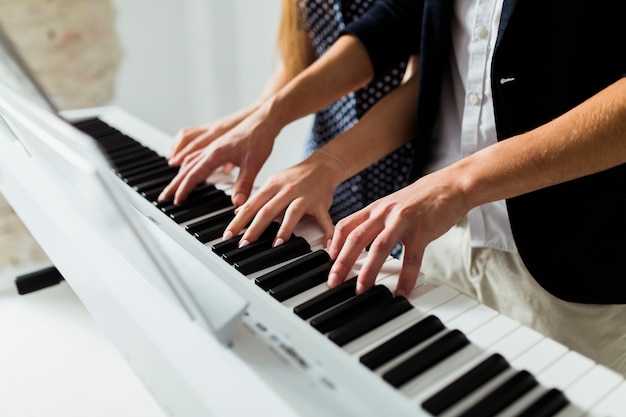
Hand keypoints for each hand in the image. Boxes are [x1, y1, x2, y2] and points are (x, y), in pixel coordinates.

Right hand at [158, 103, 280, 204]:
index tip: (176, 200)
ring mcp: (212, 144)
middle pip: (186, 167)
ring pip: (189, 159)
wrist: (263, 119)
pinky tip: (186, 164)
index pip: (194, 174)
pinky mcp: (217, 143)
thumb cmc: (259, 138)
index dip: (185, 188)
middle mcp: (210, 148)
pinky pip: (195, 152)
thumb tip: (237, 203)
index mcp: (215, 153)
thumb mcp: (254, 164)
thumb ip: (244, 184)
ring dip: (179, 172)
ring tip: (172, 183)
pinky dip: (186, 159)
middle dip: (175, 183)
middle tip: (164, 196)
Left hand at [223, 151, 344, 247]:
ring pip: (292, 213)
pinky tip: (324, 243)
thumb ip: (257, 198)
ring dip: (284, 230)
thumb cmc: (296, 177)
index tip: (228, 235)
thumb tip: (238, 211)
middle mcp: (287, 190)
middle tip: (244, 244)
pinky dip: (326, 231)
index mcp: (272, 186)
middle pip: (267, 210)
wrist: (322, 165)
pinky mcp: (321, 203)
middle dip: (254, 229)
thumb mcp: (273, 183)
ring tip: (276, 244)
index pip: (251, 205)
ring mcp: (304, 196)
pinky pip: (323, 219)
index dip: (238, 221)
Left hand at [327, 168, 469, 296]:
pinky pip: (411, 258)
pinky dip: (405, 278)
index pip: (346, 226)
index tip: (328, 262)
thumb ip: (377, 220)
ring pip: (379, 247)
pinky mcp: (422, 230)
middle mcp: (384, 212)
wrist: (451, 184)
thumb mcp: (393, 205)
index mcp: (375, 208)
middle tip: (333, 282)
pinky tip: (402, 292)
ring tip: (361, 290)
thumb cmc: (422, 198)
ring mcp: (402, 220)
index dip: (334, 245)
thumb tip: (362, 240)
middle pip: (356, 238)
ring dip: (368, 271)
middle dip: (342, 262)